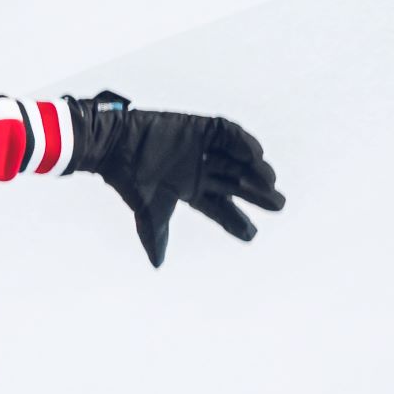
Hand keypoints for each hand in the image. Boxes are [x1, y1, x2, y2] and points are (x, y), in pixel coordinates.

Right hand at [66, 95, 282, 266]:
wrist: (116, 147)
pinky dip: (244, 143)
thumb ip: (157, 237)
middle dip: (258, 195)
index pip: (221, 208)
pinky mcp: (202, 129)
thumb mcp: (149, 212)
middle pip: (238, 185)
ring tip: (269, 181)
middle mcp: (202, 171)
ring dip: (256, 170)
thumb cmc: (131, 179)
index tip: (252, 234)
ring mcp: (204, 150)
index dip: (237, 221)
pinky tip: (255, 155)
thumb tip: (158, 265)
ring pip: (239, 162)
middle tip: (277, 205)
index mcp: (192, 190)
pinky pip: (230, 135)